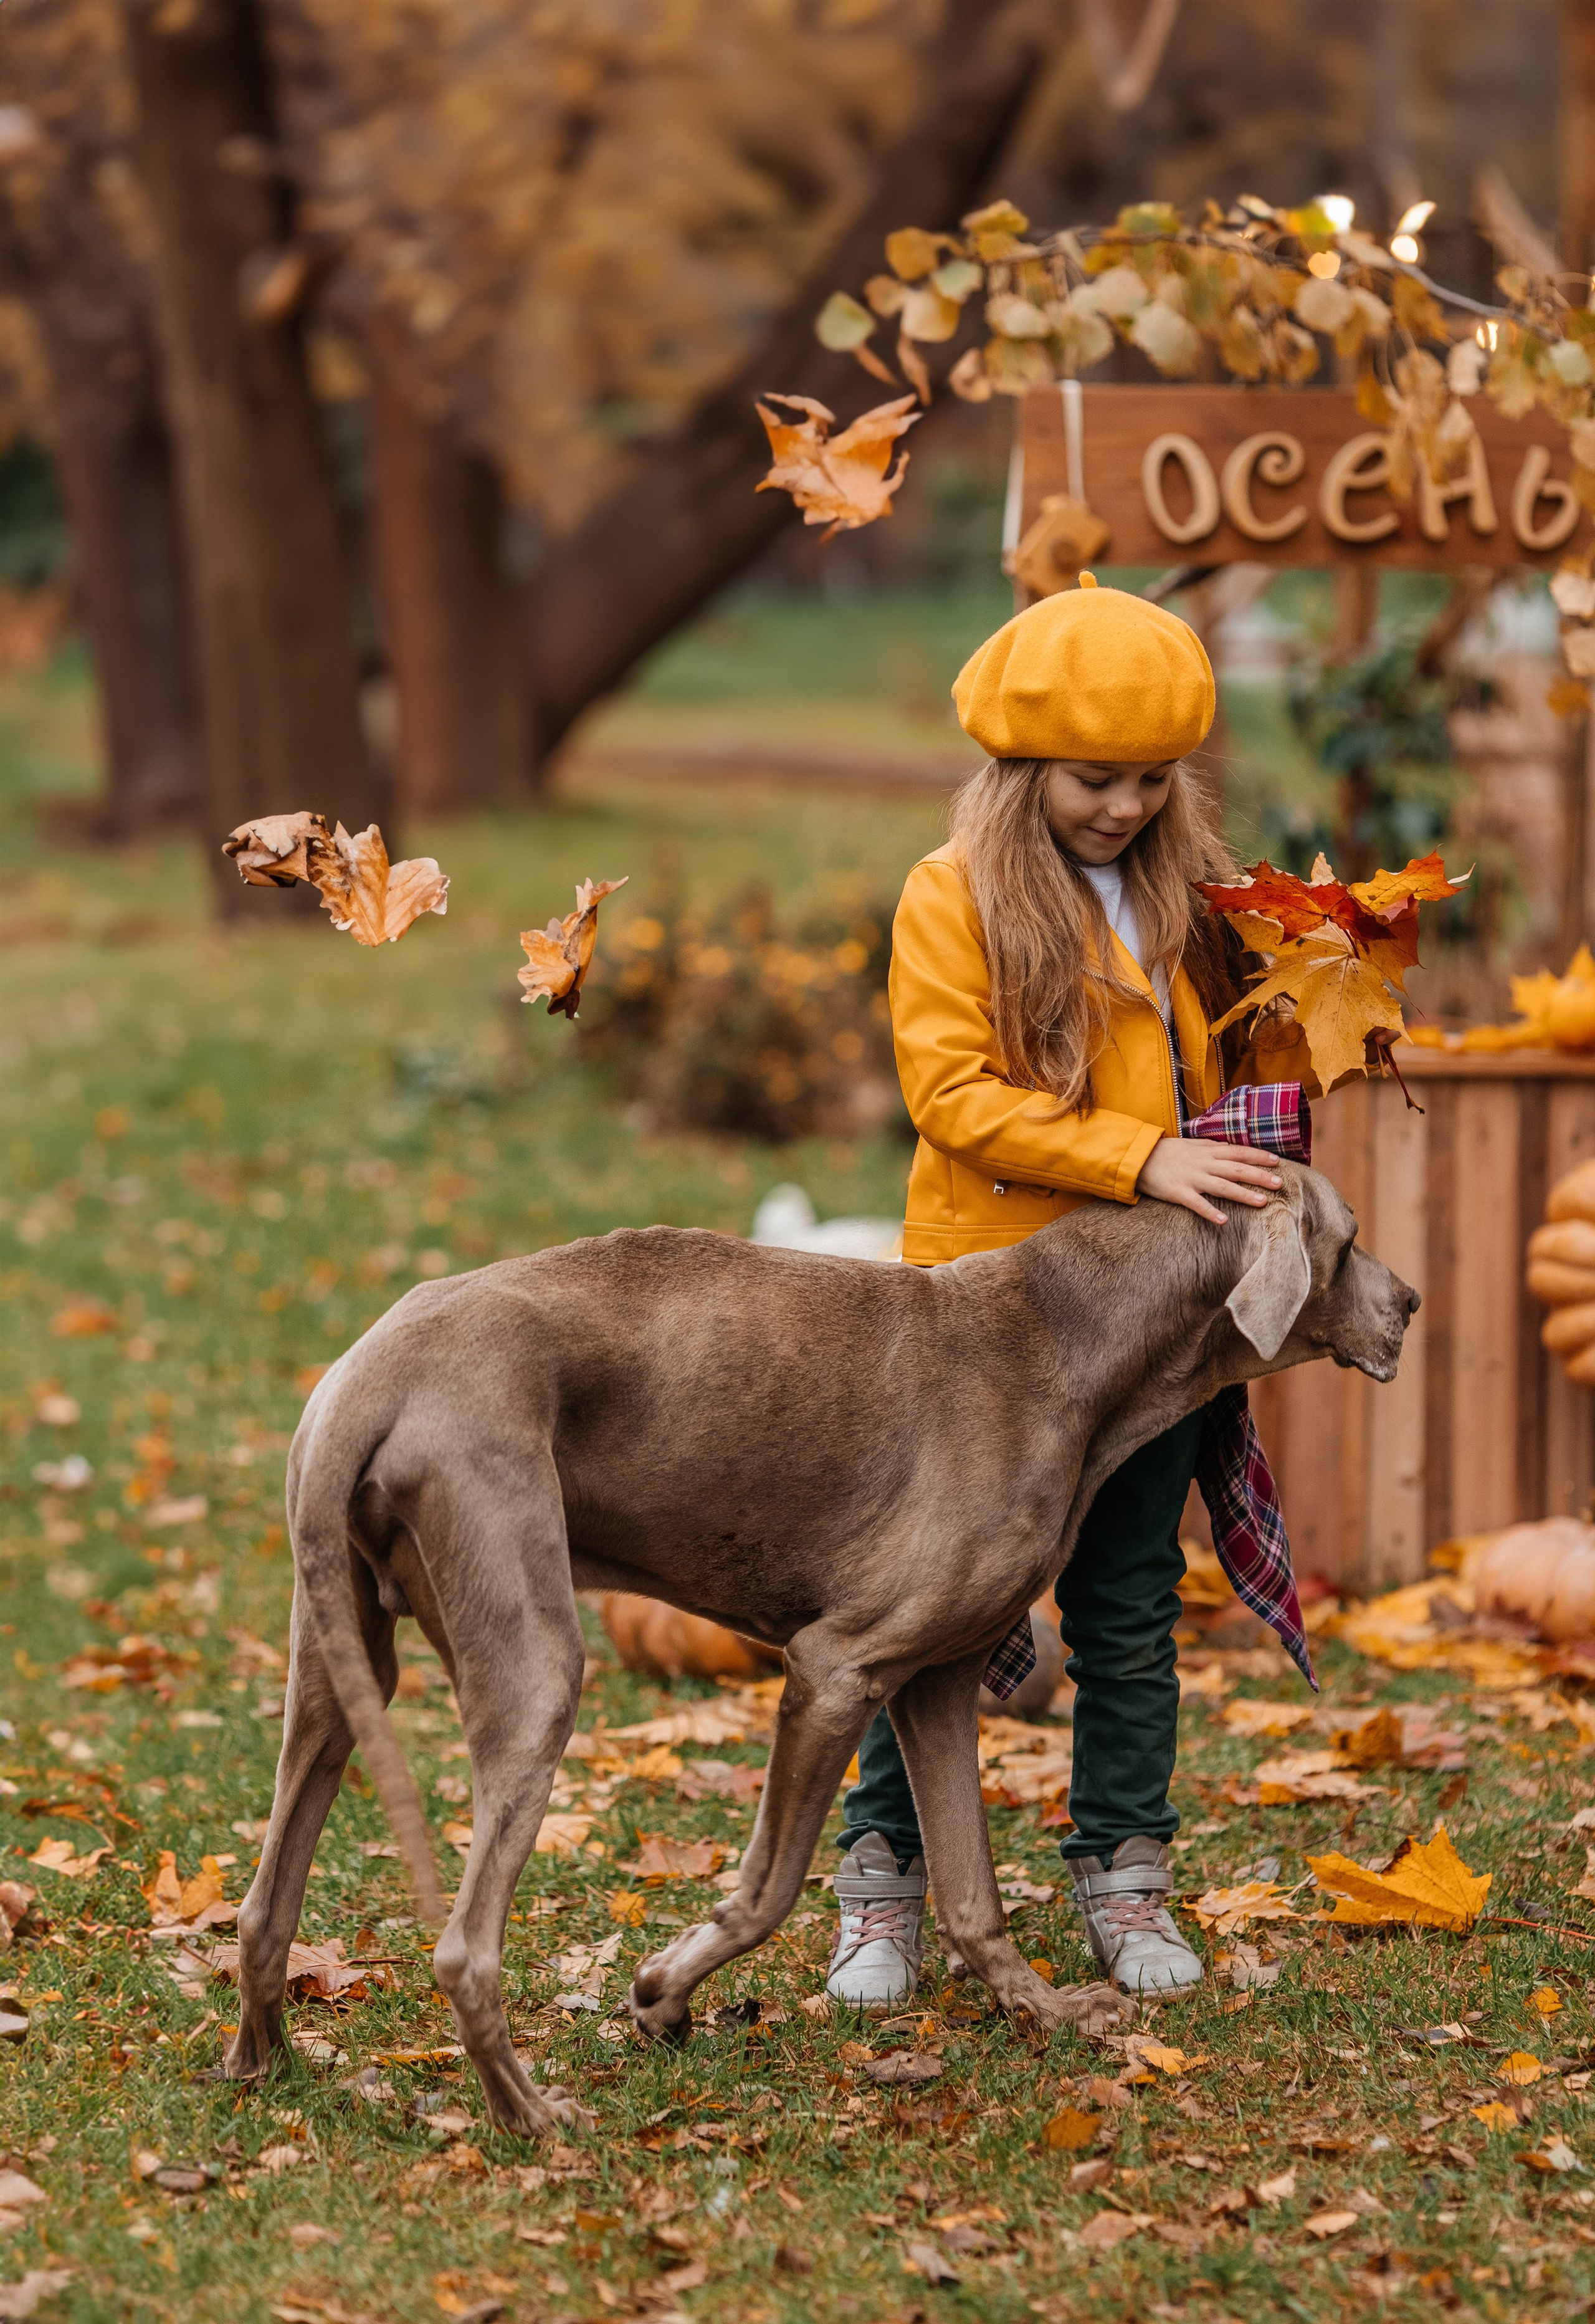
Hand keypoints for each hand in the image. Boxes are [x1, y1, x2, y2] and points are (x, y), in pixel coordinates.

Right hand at [1137, 1136, 1281, 1225]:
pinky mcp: (1179, 1192)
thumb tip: (1230, 1146)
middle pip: (1237, 1169)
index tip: (1277, 1161)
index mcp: (1208, 1151)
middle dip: (1259, 1176)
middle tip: (1279, 1183)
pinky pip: (1197, 1204)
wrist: (1139, 1158)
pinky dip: (1210, 1212)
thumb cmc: (1166, 1152)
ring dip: (1244, 1194)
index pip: (1239, 1152)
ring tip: (1263, 1202)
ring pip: (1223, 1186)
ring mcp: (1192, 1178)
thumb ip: (1211, 1147)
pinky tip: (1224, 1220)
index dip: (1258, 1156)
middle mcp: (1203, 1163)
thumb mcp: (1191, 1145)